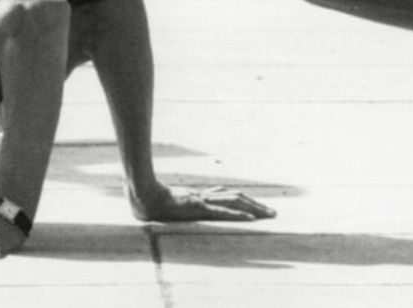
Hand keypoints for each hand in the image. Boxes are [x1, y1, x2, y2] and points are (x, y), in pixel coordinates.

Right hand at [129, 182, 274, 223]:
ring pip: (234, 202)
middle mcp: (202, 196)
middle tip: (274, 213)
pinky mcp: (197, 208)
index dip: (242, 200)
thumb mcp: (159, 201)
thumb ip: (162, 199)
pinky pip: (221, 212)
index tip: (256, 206)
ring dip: (254, 209)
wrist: (139, 192)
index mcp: (196, 195)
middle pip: (235, 197)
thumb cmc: (144, 196)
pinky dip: (238, 215)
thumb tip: (151, 202)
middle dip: (256, 204)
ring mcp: (201, 201)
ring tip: (270, 215)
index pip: (224, 195)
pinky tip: (251, 219)